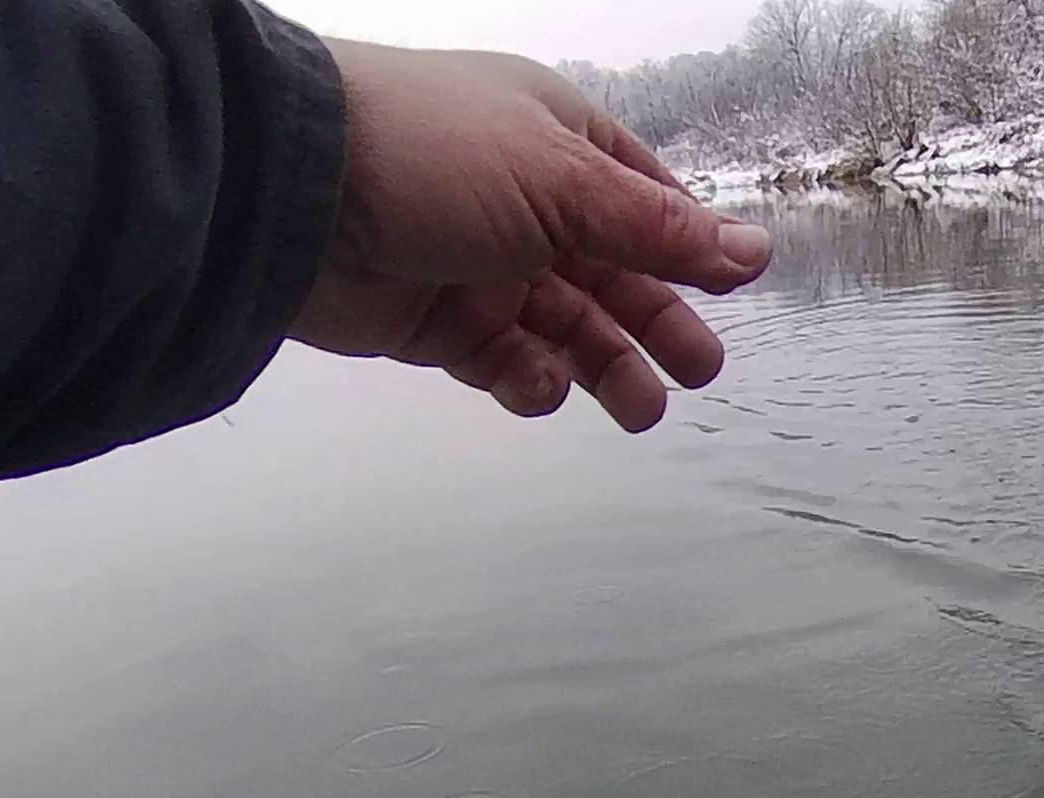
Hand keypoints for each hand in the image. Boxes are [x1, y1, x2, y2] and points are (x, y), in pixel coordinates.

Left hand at [288, 39, 771, 430]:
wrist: (289, 190)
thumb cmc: (435, 155)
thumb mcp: (566, 185)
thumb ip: (660, 230)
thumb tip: (754, 250)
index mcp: (559, 143)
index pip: (643, 200)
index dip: (687, 248)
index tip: (729, 291)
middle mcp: (523, 201)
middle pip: (613, 273)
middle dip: (657, 323)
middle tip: (698, 370)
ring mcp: (479, 263)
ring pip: (564, 327)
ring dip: (605, 366)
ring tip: (643, 409)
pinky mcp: (435, 321)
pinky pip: (502, 360)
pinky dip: (528, 380)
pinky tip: (537, 385)